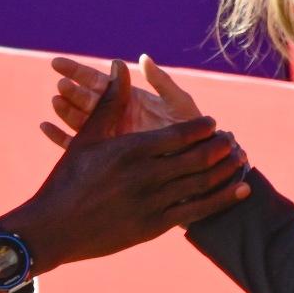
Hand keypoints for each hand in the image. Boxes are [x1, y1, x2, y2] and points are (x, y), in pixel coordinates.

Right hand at [16, 60, 249, 266]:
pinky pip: (197, 211)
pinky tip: (240, 190)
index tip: (212, 123)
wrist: (52, 230)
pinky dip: (223, 199)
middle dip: (219, 147)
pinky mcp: (154, 227)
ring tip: (241, 160)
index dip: (201, 127)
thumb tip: (119, 62)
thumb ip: (110, 100)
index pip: (180, 134)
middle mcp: (146, 175)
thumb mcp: (89, 138)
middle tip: (233, 140)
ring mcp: (152, 203)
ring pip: (201, 183)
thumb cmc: (68, 180)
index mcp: (131, 150)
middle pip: (197, 157)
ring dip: (226, 170)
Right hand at [41, 54, 203, 147]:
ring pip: (82, 121)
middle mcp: (117, 116)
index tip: (57, 64)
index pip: (101, 82)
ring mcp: (111, 138)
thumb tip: (143, 58)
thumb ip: (162, 83)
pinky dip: (61, 137)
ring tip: (56, 101)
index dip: (78, 72)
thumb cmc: (191, 131)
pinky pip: (79, 146)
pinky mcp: (107, 159)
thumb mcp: (178, 104)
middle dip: (74, 91)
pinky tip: (45, 127)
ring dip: (67, 111)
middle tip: (62, 84)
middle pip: (89, 101)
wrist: (194, 164)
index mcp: (130, 100)